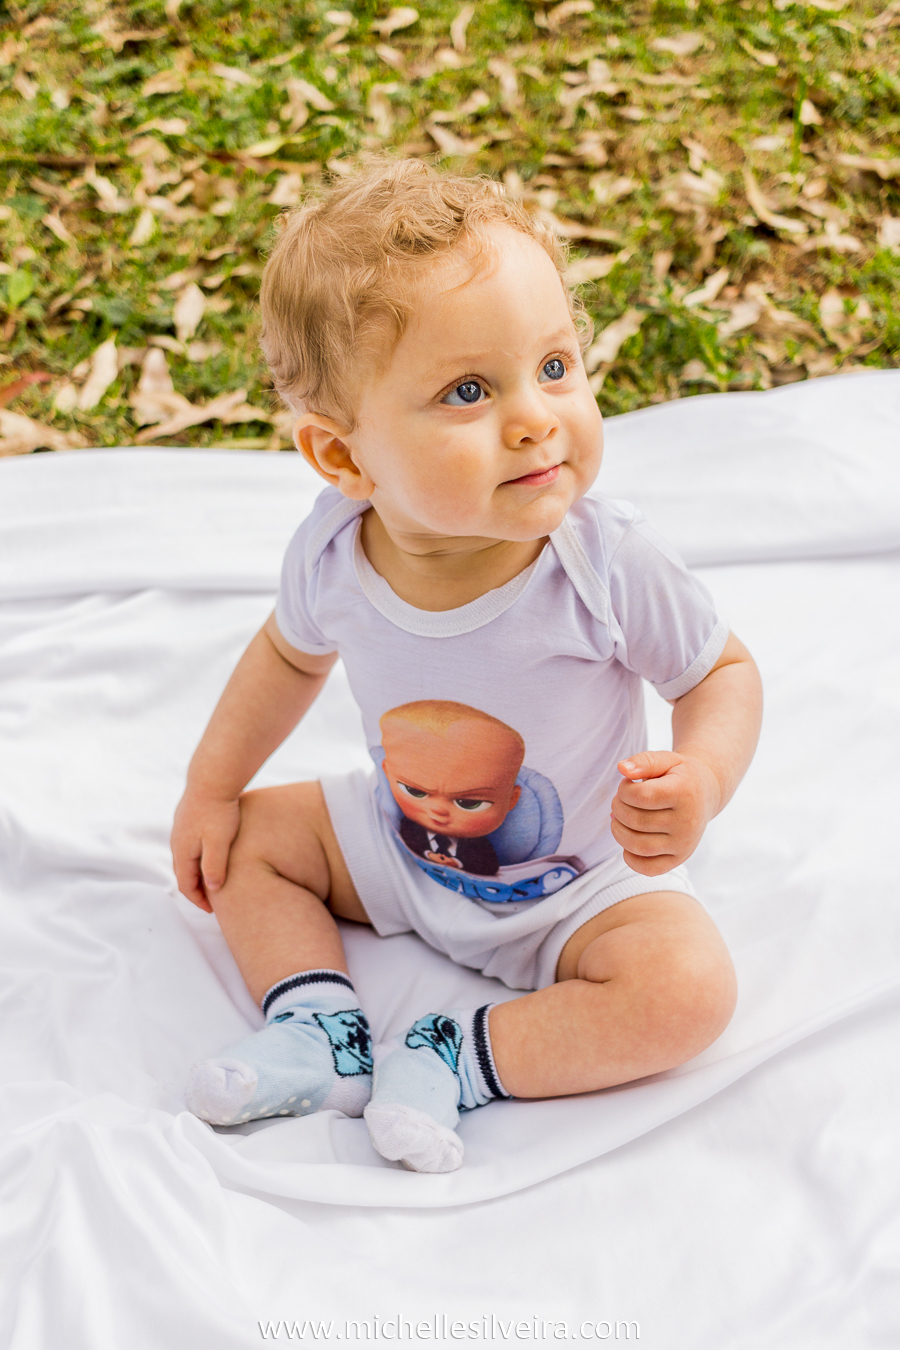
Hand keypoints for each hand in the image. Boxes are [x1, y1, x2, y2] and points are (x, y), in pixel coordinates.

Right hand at [170, 789, 241, 911]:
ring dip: (198, 872)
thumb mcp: (219, 843)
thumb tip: (212, 888)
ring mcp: (182, 828)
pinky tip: (214, 854)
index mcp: (182, 851)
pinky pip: (192, 845)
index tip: (213, 910)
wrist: (213, 777)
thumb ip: (214, 867)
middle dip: (197, 888)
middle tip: (214, 900)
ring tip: (214, 880)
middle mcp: (177, 841)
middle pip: (185, 873)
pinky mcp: (190, 817)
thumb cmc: (219, 811)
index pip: (185, 884)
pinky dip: (200, 856)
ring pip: (188, 858)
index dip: (199, 900)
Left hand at [610, 751, 720, 875]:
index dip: (624, 790)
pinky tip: (629, 839)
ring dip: (618, 831)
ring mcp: (685, 844)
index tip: (627, 784)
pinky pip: (648, 869)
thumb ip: (643, 761)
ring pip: (638, 846)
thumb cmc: (680, 775)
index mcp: (685, 793)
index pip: (641, 797)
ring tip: (619, 818)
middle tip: (620, 800)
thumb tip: (621, 768)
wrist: (707, 793)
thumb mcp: (666, 760)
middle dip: (618, 808)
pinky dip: (630, 857)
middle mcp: (688, 822)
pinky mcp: (680, 858)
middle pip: (636, 821)